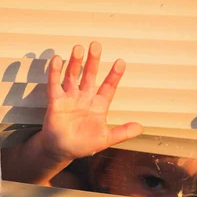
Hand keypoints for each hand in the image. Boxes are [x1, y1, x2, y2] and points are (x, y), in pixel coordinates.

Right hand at [40, 42, 143, 162]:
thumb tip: (141, 127)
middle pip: (90, 75)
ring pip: (73, 76)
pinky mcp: (56, 101)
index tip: (120, 62)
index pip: (108, 87)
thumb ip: (122, 132)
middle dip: (93, 61)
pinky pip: (55, 84)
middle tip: (96, 45)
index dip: (114, 75)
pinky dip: (55, 72)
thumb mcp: (105, 139)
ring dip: (75, 62)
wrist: (61, 151)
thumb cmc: (83, 145)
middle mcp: (84, 98)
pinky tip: (57, 59)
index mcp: (98, 105)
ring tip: (78, 48)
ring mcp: (70, 98)